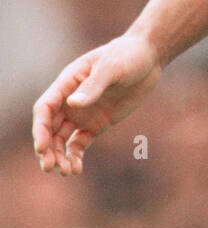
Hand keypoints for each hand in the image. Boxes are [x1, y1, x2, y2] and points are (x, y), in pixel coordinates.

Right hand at [32, 34, 162, 176]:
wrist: (148, 58)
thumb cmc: (127, 55)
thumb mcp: (112, 67)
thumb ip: (93, 86)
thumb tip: (72, 104)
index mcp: (67, 83)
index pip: (45, 108)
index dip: (40, 128)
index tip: (42, 147)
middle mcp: (69, 100)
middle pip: (49, 128)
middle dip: (47, 148)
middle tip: (50, 167)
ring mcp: (82, 114)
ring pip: (61, 139)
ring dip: (59, 156)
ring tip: (66, 172)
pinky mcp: (97, 124)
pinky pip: (79, 143)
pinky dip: (75, 156)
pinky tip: (77, 168)